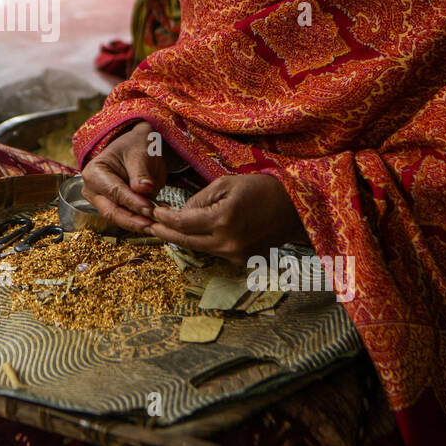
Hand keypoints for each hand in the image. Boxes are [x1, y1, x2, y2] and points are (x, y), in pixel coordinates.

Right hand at [80, 121, 166, 232]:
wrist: (139, 148)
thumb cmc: (136, 145)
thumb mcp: (140, 153)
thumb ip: (141, 173)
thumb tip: (144, 189)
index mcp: (94, 173)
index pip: (114, 192)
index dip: (132, 202)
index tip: (149, 208)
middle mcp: (93, 191)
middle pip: (112, 211)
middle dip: (133, 220)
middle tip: (152, 225)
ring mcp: (103, 202)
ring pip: (120, 219)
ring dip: (140, 223)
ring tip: (159, 224)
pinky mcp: (115, 209)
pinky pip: (128, 218)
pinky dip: (143, 220)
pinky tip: (158, 220)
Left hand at [147, 173, 304, 264]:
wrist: (296, 208)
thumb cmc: (261, 189)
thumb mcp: (226, 184)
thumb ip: (200, 200)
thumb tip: (181, 213)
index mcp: (223, 220)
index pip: (183, 223)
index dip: (165, 218)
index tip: (153, 211)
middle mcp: (228, 242)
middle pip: (186, 241)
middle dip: (165, 232)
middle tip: (148, 225)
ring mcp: (236, 255)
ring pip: (199, 248)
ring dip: (182, 238)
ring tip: (165, 227)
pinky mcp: (242, 260)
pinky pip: (214, 251)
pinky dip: (201, 242)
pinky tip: (191, 234)